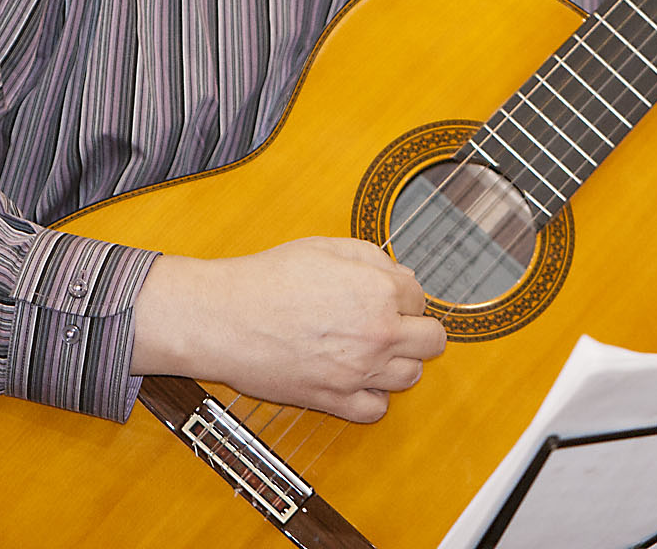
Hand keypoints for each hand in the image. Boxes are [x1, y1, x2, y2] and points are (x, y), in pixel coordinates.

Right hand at [130, 237, 447, 421]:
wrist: (225, 318)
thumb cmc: (268, 279)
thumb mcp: (325, 247)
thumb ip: (372, 258)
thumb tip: (398, 275)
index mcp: (380, 291)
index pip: (419, 296)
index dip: (400, 293)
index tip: (382, 295)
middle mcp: (379, 334)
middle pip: (431, 340)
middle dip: (415, 328)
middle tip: (389, 323)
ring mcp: (359, 372)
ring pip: (412, 376)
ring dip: (398, 362)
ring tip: (371, 349)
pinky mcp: (336, 400)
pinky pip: (377, 408)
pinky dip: (372, 396)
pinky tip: (356, 378)